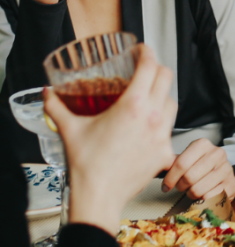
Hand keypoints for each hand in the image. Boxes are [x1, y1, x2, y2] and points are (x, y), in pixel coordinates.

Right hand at [44, 45, 176, 235]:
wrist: (99, 196)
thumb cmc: (87, 165)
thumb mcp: (69, 129)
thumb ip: (57, 107)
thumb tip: (49, 94)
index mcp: (133, 106)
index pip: (150, 67)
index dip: (147, 53)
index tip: (141, 50)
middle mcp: (153, 117)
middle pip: (166, 79)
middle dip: (157, 69)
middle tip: (145, 69)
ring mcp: (162, 135)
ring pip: (172, 103)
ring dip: (162, 95)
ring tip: (149, 96)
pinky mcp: (166, 153)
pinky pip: (171, 130)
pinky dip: (163, 123)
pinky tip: (151, 126)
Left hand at [162, 139, 234, 200]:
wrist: (223, 174)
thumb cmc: (200, 167)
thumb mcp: (187, 159)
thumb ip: (173, 162)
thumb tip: (156, 164)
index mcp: (203, 144)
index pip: (181, 163)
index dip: (170, 178)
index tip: (166, 186)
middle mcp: (217, 153)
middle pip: (189, 177)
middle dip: (180, 186)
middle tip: (180, 188)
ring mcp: (227, 169)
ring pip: (199, 189)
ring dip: (191, 194)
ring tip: (191, 191)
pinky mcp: (233, 184)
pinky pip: (210, 197)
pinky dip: (202, 200)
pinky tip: (202, 195)